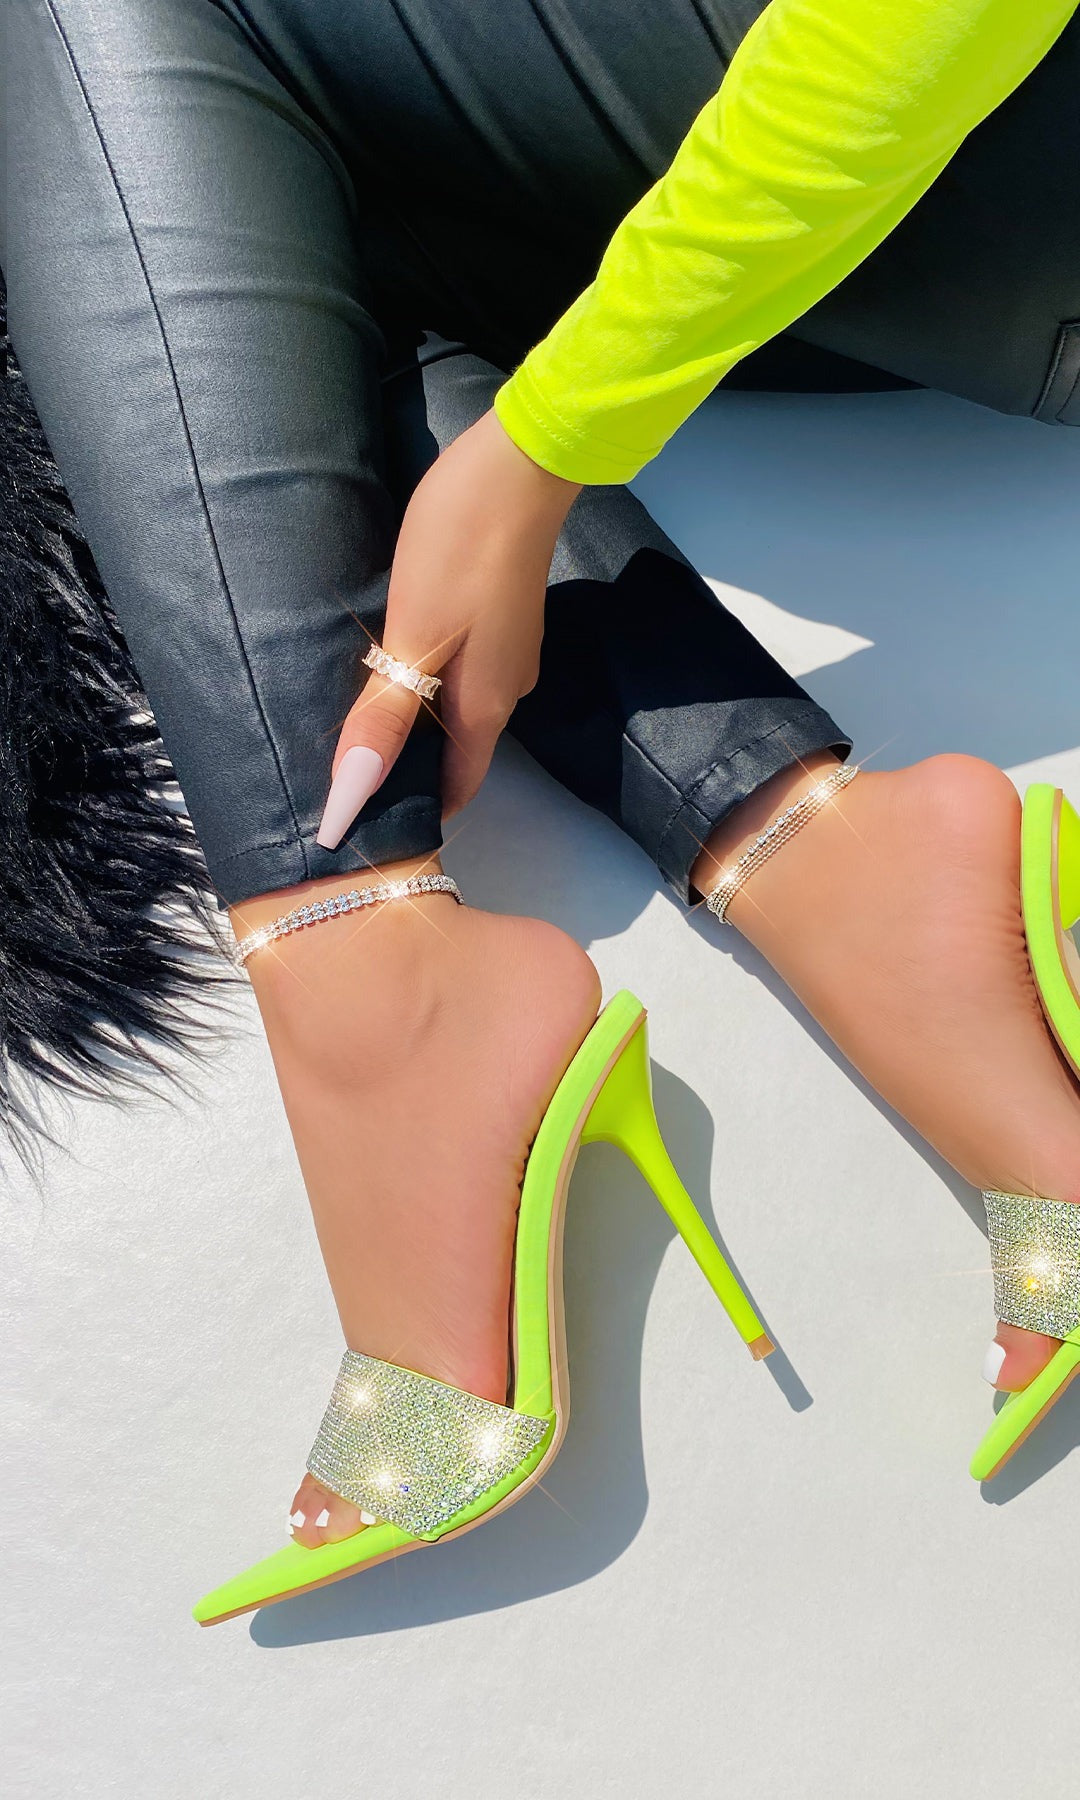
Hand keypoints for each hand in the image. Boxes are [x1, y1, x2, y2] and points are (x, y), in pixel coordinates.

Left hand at [316, 409, 581, 846]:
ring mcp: (510, 651)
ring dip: (416, 721)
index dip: (416, 814)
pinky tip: (396, 662)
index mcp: (485, 707)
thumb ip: (384, 718)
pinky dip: (428, 682)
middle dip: (410, 770)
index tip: (368, 832)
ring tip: (359, 721)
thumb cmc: (461, 549)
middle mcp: (506, 690)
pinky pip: (462, 671)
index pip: (455, 789)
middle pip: (456, 751)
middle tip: (346, 779)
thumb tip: (352, 796)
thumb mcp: (413, 637)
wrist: (521, 464)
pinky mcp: (504, 616)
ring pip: (457, 708)